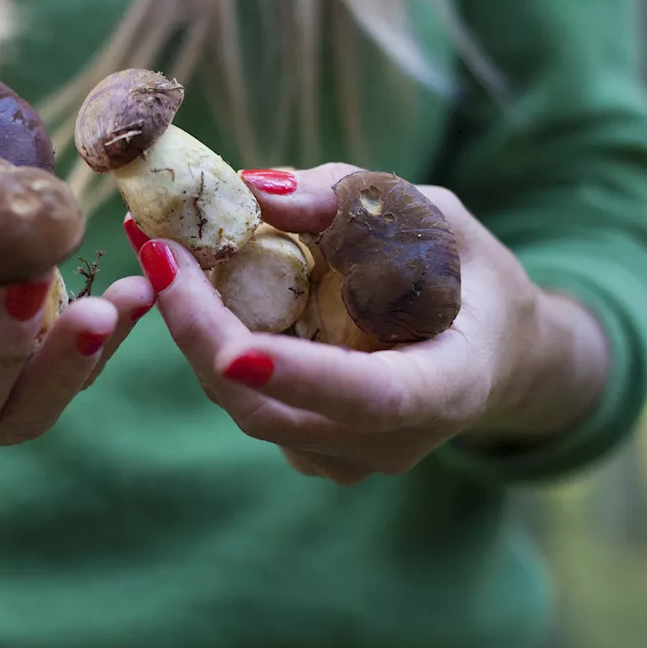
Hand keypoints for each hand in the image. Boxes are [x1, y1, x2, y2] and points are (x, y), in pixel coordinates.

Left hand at [125, 164, 610, 485]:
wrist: (488, 348)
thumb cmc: (465, 272)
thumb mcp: (432, 214)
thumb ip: (350, 201)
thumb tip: (254, 190)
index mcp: (446, 388)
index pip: (369, 397)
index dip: (299, 376)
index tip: (232, 351)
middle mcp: (391, 442)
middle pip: (273, 411)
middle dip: (202, 333)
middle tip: (158, 253)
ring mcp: (345, 457)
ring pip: (245, 406)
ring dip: (193, 332)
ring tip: (160, 254)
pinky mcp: (310, 449)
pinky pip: (245, 401)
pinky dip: (210, 344)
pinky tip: (191, 288)